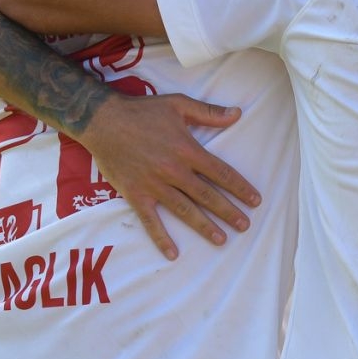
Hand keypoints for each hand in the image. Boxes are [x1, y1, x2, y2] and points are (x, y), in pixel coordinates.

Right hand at [73, 93, 260, 260]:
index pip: (221, 173)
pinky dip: (161, 238)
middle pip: (207, 196)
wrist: (102, 120)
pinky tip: (172, 254)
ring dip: (204, 227)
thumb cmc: (142, 111)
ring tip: (221, 240)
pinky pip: (150, 221)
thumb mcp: (178, 104)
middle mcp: (174, 171)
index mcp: (188, 150)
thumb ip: (209, 112)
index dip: (240, 188)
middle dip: (229, 212)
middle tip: (245, 226)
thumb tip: (238, 113)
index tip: (255, 201)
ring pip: (185, 210)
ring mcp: (154, 185)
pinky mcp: (135, 194)